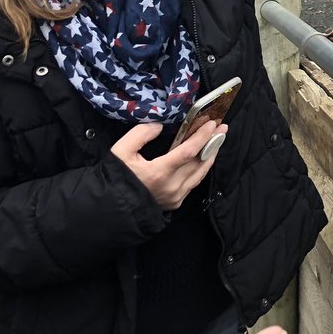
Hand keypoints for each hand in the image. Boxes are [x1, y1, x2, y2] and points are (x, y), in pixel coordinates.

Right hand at [110, 120, 226, 210]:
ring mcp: (176, 197)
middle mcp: (172, 186)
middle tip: (222, 127)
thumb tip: (159, 126)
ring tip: (218, 139)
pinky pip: (194, 182)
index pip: (189, 151)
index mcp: (159, 173)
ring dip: (211, 155)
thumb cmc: (116, 178)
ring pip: (201, 173)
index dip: (202, 136)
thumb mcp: (121, 151)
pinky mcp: (176, 203)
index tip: (212, 123)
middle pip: (200, 162)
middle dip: (213, 142)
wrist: (110, 209)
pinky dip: (202, 167)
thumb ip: (140, 134)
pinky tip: (205, 157)